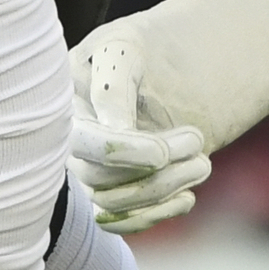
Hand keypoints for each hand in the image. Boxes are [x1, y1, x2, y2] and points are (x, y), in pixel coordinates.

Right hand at [70, 31, 216, 234]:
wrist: (164, 63)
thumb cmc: (141, 48)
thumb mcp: (124, 48)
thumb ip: (113, 85)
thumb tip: (112, 130)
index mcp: (65, 106)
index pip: (82, 143)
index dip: (122, 153)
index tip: (163, 151)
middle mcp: (73, 143)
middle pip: (97, 179)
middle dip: (153, 171)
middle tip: (197, 140)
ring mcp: (92, 170)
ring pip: (113, 204)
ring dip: (162, 192)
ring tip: (203, 163)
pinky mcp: (114, 190)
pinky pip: (123, 221)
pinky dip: (156, 216)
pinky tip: (188, 196)